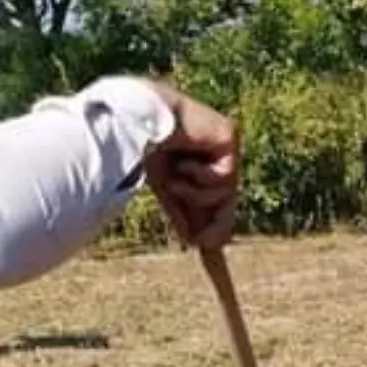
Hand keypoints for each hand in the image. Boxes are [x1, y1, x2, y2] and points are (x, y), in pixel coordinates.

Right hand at [143, 80, 240, 249]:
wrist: (137, 121)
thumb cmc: (142, 148)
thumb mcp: (165, 189)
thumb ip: (182, 213)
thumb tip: (194, 242)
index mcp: (198, 162)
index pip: (212, 196)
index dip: (212, 221)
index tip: (208, 244)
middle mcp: (213, 153)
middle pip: (226, 195)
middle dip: (218, 223)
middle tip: (206, 245)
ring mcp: (223, 144)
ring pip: (224, 190)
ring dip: (195, 193)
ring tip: (175, 179)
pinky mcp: (229, 136)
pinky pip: (224, 175)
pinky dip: (200, 176)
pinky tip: (185, 162)